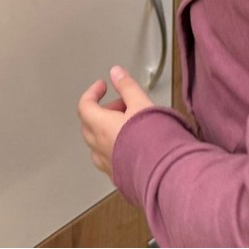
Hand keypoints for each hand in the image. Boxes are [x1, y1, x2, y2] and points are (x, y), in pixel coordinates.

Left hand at [78, 65, 156, 180]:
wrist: (164, 173)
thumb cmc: (152, 140)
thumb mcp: (141, 103)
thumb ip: (127, 87)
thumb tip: (116, 73)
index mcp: (101, 126)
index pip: (85, 105)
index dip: (92, 92)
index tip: (102, 86)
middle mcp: (99, 146)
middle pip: (89, 124)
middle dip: (103, 111)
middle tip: (122, 104)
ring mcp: (107, 163)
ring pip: (97, 143)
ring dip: (107, 130)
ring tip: (129, 125)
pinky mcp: (117, 176)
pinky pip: (108, 158)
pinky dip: (114, 147)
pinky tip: (132, 146)